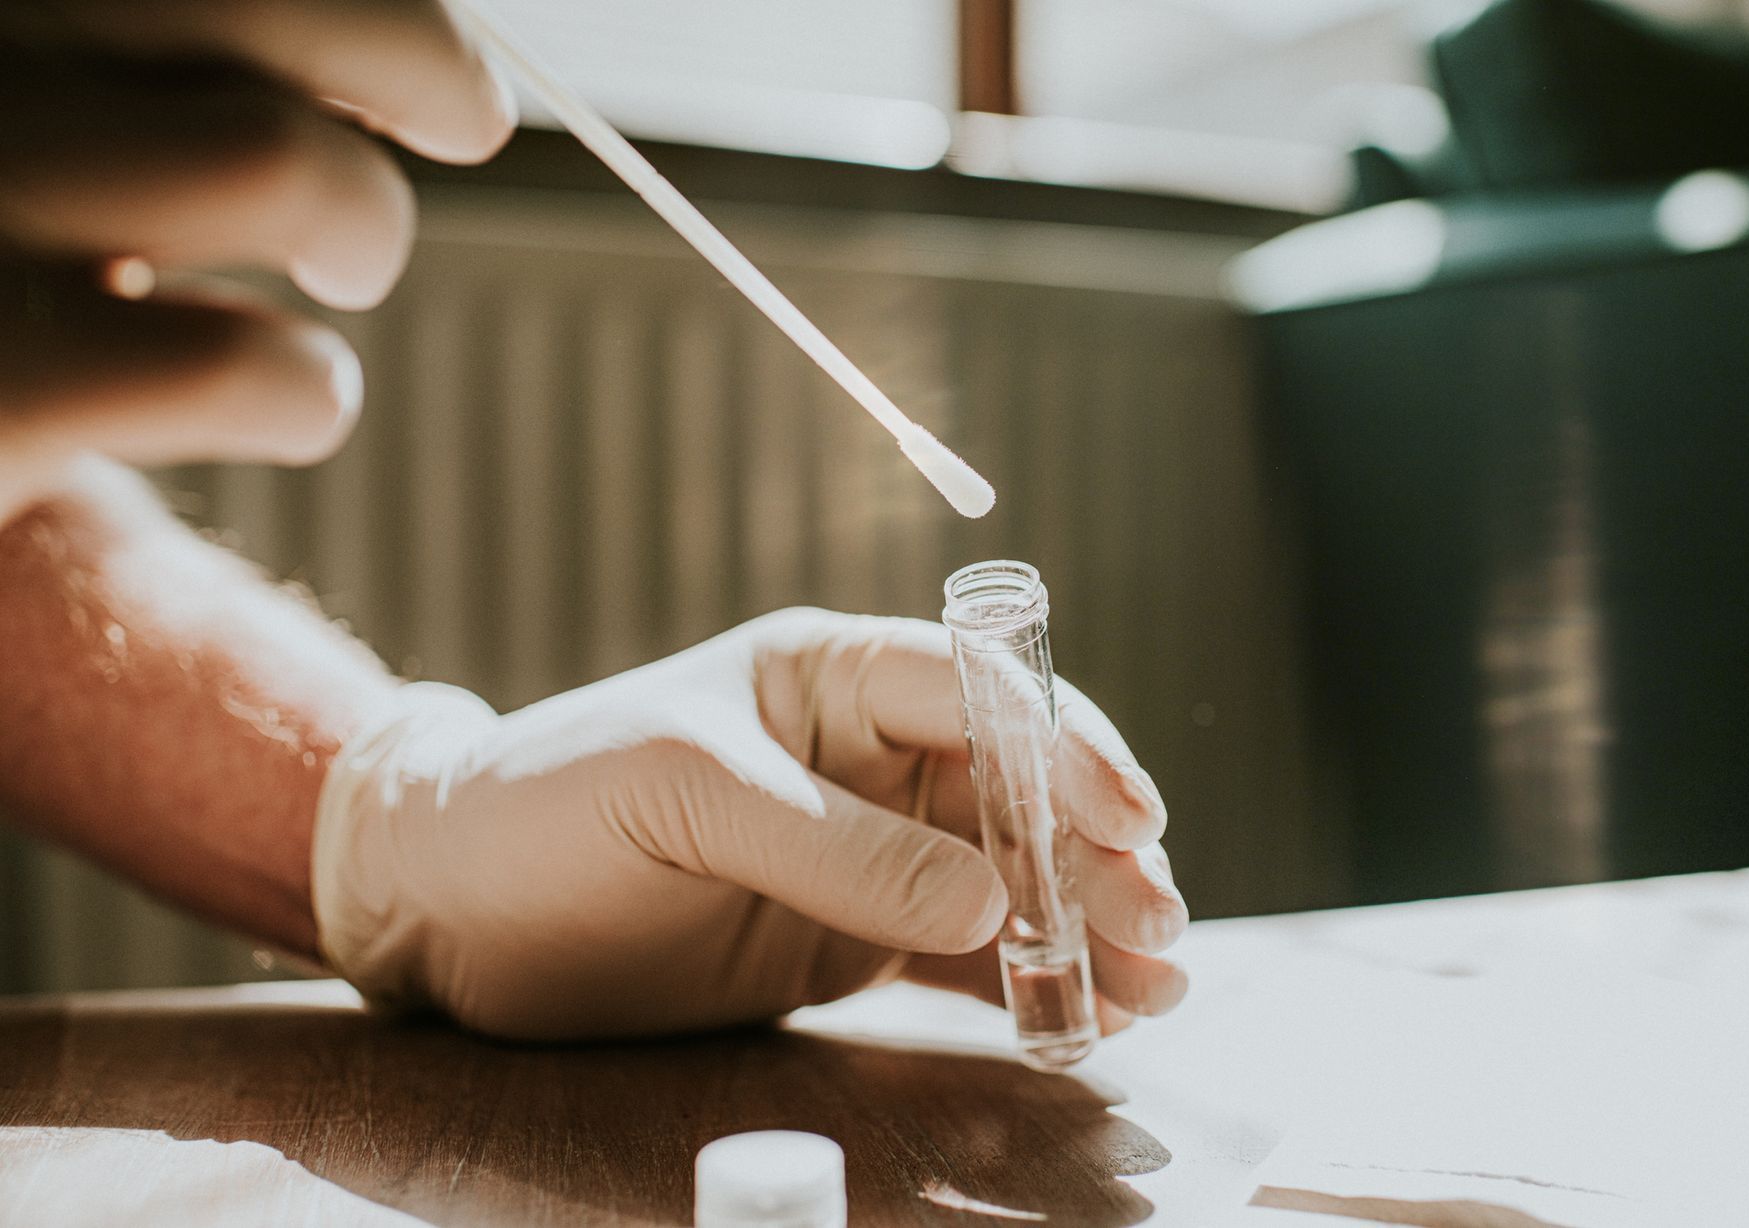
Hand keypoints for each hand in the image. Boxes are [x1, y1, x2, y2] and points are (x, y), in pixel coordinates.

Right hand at [0, 0, 516, 523]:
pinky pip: (246, 367)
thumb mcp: (34, 105)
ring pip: (278, 163)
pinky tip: (289, 394)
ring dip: (365, 223)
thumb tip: (402, 50)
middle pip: (266, 0)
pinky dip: (309, 387)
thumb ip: (136, 56)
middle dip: (417, 57)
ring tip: (346, 273)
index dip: (371, 9)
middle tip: (458, 123)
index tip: (436, 65)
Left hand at [312, 609, 1188, 1040]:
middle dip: (1098, 852)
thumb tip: (988, 898)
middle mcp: (864, 756)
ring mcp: (863, 850)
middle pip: (1020, 791)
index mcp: (829, 679)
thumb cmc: (548, 808)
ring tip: (1156, 984)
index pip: (980, 693)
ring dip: (1086, 923)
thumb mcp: (686, 799)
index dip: (1067, 748)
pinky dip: (1027, 982)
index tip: (1130, 818)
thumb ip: (834, 846)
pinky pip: (962, 953)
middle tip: (1158, 926)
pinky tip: (1086, 1014)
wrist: (447, 911)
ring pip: (1009, 876)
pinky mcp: (846, 936)